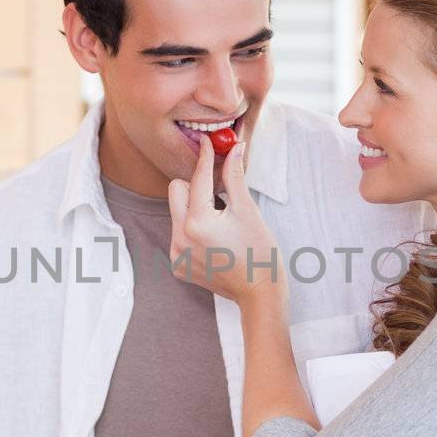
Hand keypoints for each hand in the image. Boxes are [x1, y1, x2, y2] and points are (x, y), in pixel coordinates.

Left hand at [167, 135, 280, 303]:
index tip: (207, 142)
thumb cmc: (260, 252)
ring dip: (194, 208)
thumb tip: (234, 148)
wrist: (259, 293)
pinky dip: (193, 229)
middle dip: (195, 186)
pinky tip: (214, 240)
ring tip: (220, 222)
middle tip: (219, 192)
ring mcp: (176, 253)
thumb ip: (234, 177)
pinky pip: (177, 233)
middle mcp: (180, 237)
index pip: (197, 179)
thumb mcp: (248, 211)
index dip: (205, 158)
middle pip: (176, 191)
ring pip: (176, 212)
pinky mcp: (176, 264)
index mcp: (198, 222)